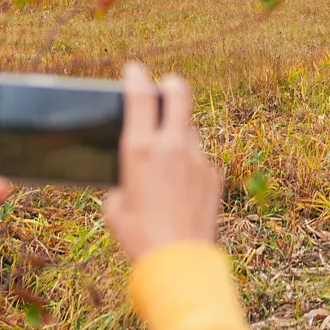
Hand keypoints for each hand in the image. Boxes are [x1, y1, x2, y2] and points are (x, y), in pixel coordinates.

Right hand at [103, 61, 222, 263]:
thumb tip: (132, 178)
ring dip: (179, 134)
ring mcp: (197, 157)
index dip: (136, 76)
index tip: (134, 69)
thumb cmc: (139, 236)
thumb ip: (124, 181)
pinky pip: (199, 158)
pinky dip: (190, 164)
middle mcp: (171, 146)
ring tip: (169, 158)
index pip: (140, 96)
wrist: (179, 260)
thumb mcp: (115, 206)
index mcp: (140, 149)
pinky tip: (182, 188)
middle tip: (167, 85)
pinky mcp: (213, 173)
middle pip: (179, 94)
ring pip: (189, 130)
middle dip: (172, 84)